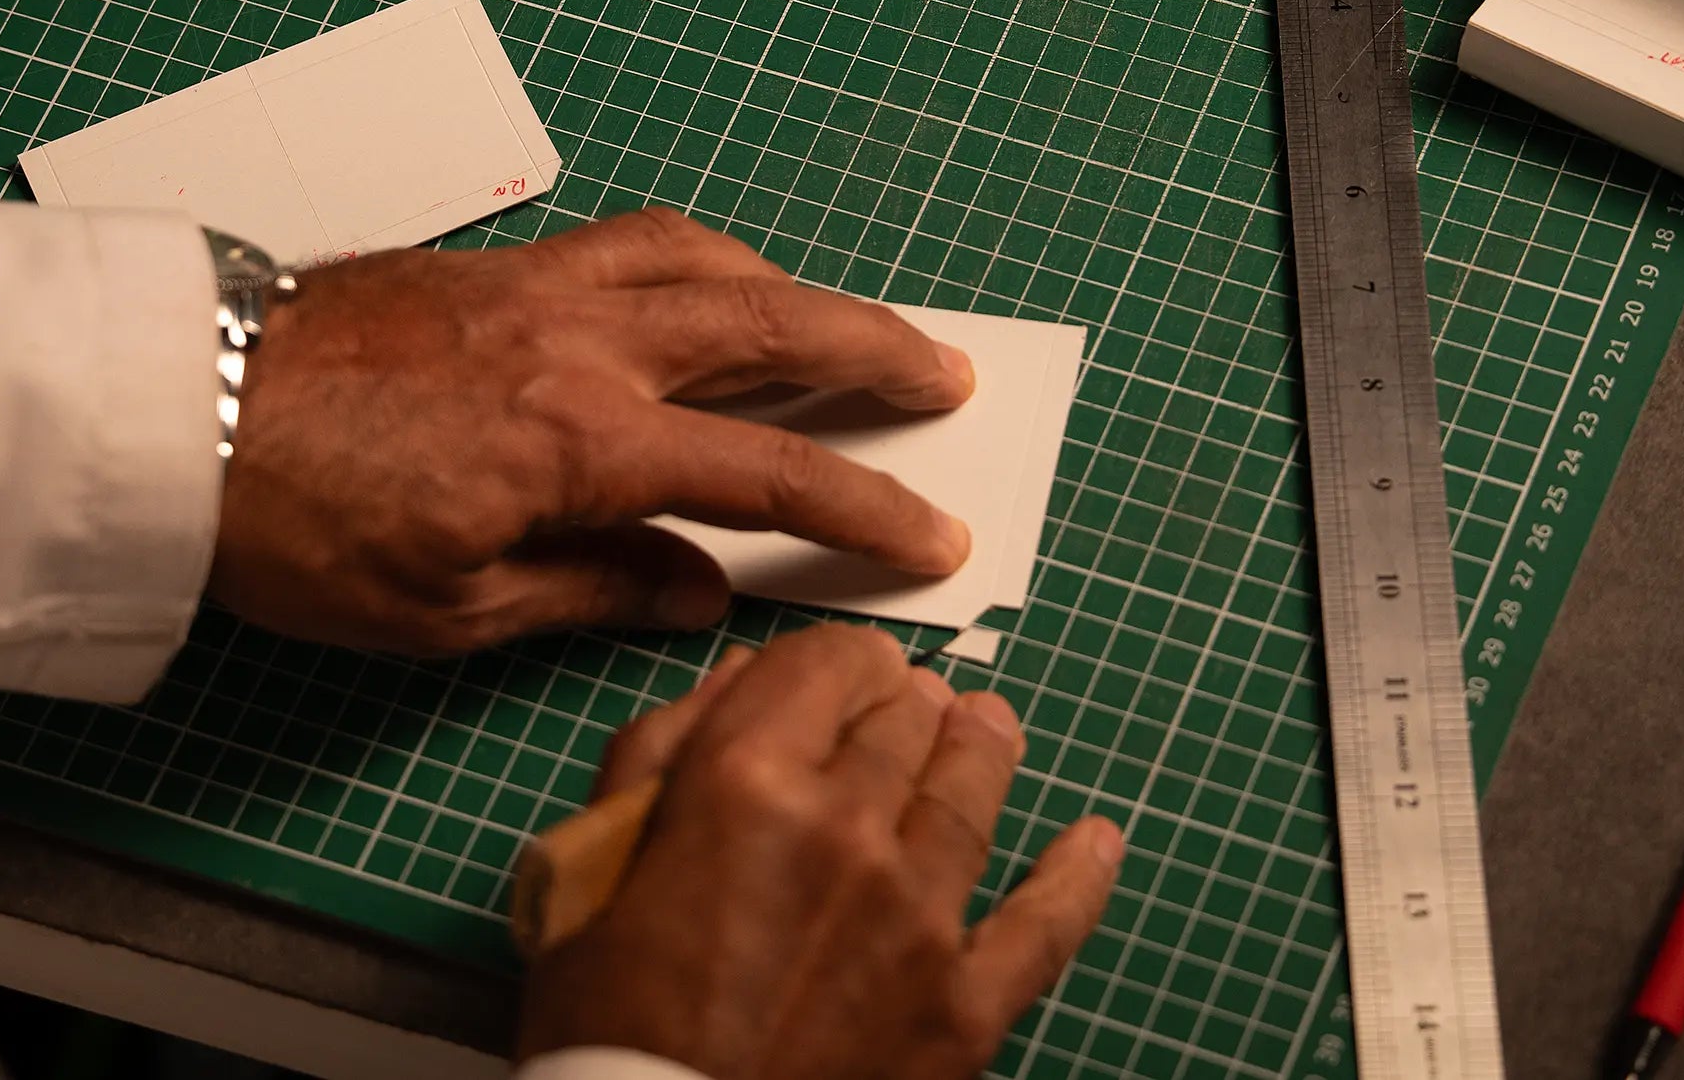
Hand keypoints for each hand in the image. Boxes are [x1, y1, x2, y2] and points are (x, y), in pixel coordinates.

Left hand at [210, 210, 979, 655]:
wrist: (170, 412)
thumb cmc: (293, 526)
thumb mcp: (446, 610)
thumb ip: (591, 590)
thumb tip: (695, 590)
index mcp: (582, 439)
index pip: (769, 475)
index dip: (866, 510)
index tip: (935, 534)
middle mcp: (581, 338)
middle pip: (769, 322)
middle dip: (873, 347)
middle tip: (945, 374)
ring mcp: (535, 283)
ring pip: (703, 257)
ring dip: (790, 286)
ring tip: (835, 323)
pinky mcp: (488, 261)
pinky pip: (630, 240)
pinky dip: (698, 260)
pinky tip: (698, 289)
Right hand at [518, 624, 1123, 1078]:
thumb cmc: (604, 1025)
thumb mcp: (587, 865)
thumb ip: (659, 754)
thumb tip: (741, 681)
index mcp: (745, 783)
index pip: (827, 664)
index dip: (840, 657)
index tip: (845, 669)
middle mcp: (847, 832)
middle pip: (905, 721)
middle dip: (904, 701)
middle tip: (909, 702)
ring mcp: (918, 919)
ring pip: (972, 793)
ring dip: (981, 747)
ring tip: (988, 726)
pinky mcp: (963, 1006)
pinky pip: (1046, 924)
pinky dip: (1077, 874)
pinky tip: (1096, 840)